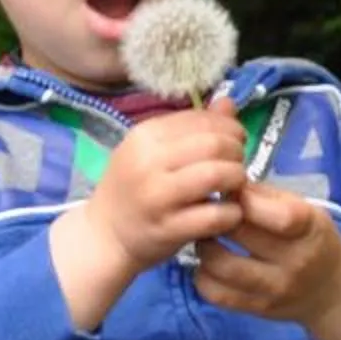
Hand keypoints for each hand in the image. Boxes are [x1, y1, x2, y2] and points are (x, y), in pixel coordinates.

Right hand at [51, 99, 248, 327]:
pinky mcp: (169, 229)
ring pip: (218, 175)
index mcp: (144, 136)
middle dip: (237, 153)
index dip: (229, 128)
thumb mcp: (152, 150)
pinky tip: (228, 214)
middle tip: (236, 165)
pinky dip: (232, 213)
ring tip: (233, 187)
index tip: (235, 142)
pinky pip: (216, 215)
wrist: (103, 236)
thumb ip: (191, 127)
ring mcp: (157, 197)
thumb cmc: (131, 189)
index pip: (201, 119)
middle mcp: (148, 162)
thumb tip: (229, 103)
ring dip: (237, 180)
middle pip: (214, 144)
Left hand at [195, 181, 340, 339]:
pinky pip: (216, 294)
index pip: (280, 215)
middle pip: (241, 235)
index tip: (231, 192)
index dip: (245, 199)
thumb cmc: (314, 240)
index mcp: (311, 229)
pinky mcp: (258, 309)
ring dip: (204, 246)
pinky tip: (209, 264)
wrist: (332, 292)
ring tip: (207, 237)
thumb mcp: (305, 210)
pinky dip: (203, 276)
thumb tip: (226, 186)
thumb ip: (267, 197)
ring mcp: (276, 289)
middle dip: (216, 217)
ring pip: (221, 266)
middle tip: (207, 210)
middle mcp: (296, 262)